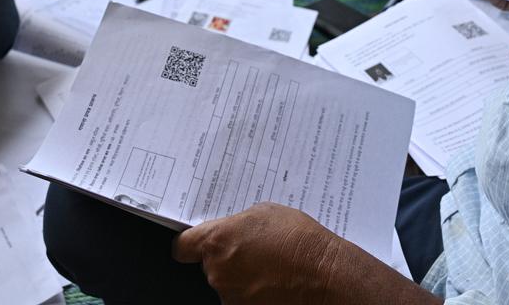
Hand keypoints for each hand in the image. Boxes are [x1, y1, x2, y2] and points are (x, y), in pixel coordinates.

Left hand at [172, 203, 342, 304]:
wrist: (325, 275)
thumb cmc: (299, 241)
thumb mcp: (266, 212)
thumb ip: (238, 223)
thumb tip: (231, 231)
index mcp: (216, 241)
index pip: (182, 247)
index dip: (189, 245)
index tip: (194, 246)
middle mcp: (217, 271)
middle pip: (209, 266)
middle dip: (227, 259)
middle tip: (254, 253)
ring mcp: (230, 296)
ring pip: (227, 285)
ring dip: (241, 279)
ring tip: (270, 269)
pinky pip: (241, 300)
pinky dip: (254, 294)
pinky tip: (274, 284)